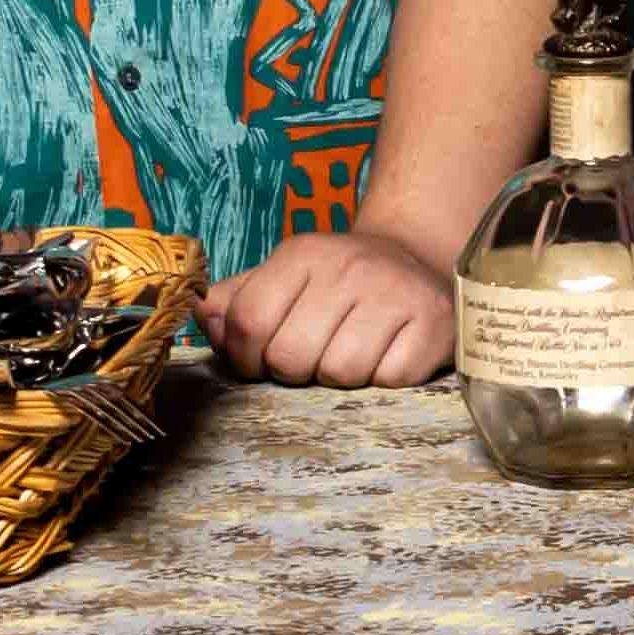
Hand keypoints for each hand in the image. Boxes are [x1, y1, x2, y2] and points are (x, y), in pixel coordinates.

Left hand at [222, 223, 455, 388]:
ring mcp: (396, 293)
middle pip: (290, 357)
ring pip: (341, 373)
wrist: (419, 259)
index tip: (259, 361)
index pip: (248, 321)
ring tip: (352, 355)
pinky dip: (385, 380)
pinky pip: (390, 381)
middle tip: (312, 357)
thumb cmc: (339, 283)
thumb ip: (236, 300)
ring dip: (341, 379)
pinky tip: (388, 356)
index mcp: (304, 253)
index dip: (244, 358)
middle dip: (294, 372)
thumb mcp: (285, 277)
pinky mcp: (435, 323)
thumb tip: (199, 316)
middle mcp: (350, 267)